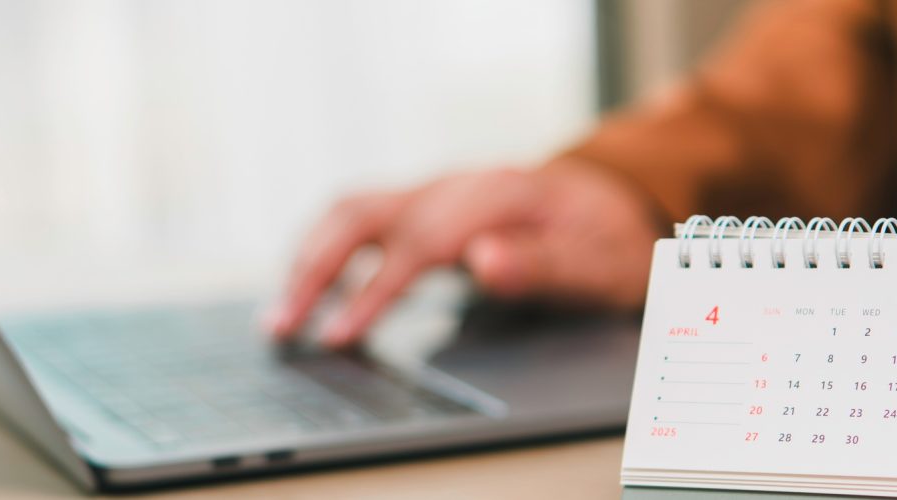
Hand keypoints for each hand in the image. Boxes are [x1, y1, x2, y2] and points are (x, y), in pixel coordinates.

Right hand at [271, 162, 659, 347]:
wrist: (612, 202)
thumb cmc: (606, 239)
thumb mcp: (599, 262)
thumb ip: (543, 263)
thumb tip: (483, 260)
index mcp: (496, 195)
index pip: (417, 242)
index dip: (373, 291)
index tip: (339, 336)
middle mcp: (455, 184)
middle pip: (364, 214)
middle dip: (316, 270)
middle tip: (284, 328)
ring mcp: (435, 188)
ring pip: (351, 211)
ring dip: (309, 259)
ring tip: (283, 316)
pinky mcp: (424, 201)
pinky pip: (362, 217)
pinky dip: (326, 249)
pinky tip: (311, 287)